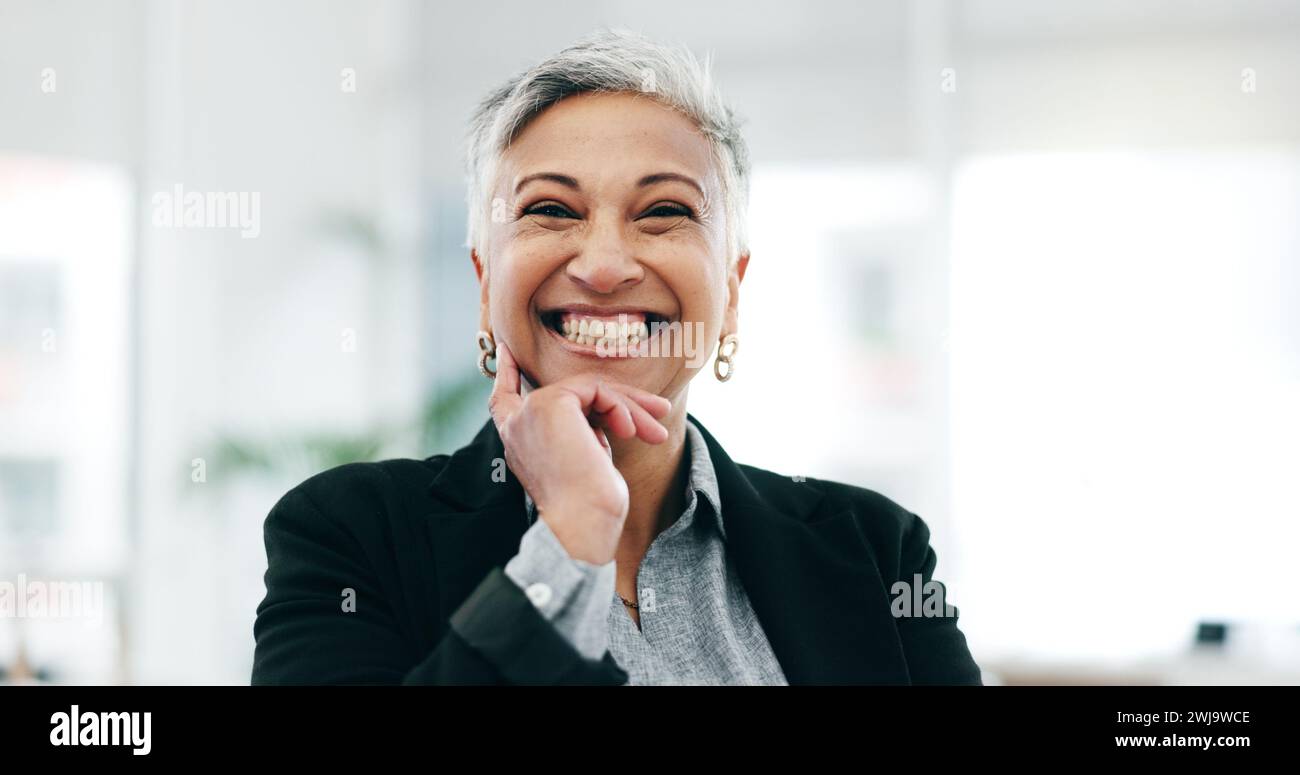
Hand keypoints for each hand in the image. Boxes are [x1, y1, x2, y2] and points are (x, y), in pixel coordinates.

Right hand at [488, 340, 671, 564]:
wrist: (583, 525)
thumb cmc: (589, 509)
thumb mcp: (582, 462)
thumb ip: (581, 433)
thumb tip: (614, 414)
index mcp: (517, 441)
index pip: (503, 397)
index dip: (506, 372)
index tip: (506, 351)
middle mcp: (516, 424)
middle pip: (571, 392)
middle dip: (620, 400)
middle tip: (660, 410)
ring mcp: (531, 411)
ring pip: (590, 389)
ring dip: (631, 408)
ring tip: (657, 433)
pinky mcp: (552, 403)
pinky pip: (596, 389)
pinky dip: (622, 409)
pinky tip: (631, 432)